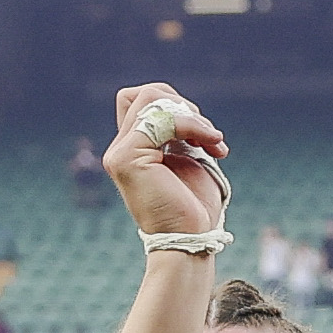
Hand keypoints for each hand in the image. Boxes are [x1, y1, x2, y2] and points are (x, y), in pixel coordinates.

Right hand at [107, 83, 228, 237]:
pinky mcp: (126, 158)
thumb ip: (181, 134)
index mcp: (134, 148)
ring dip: (192, 116)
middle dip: (186, 107)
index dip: (177, 106)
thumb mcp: (189, 159)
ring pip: (151, 98)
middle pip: (148, 93)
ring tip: (213, 142)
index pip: (145, 101)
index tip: (205, 134)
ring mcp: (119, 152)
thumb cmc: (194, 208)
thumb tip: (185, 109)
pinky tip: (212, 143)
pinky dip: (191, 125)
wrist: (191, 239)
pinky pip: (160, 120)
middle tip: (210, 137)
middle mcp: (121, 148)